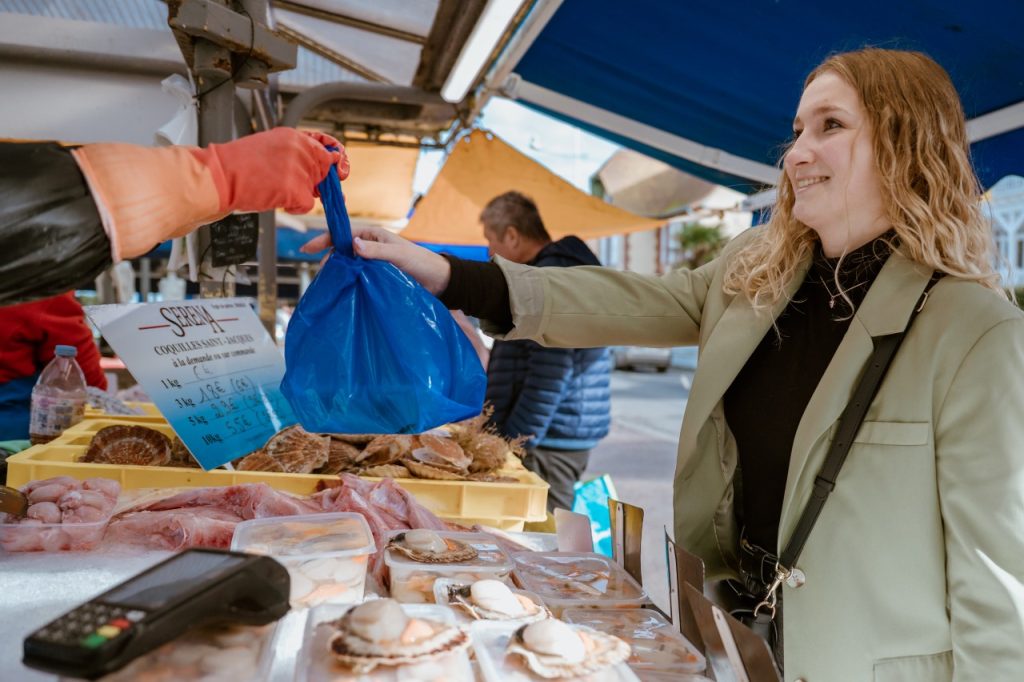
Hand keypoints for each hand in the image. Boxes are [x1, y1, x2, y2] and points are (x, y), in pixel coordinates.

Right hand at [192, 127, 349, 213]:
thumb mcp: (270, 147)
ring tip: (273, 189)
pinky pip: (308, 204)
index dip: (333, 162)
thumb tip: (320, 164)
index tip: (339, 169)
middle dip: (315, 183)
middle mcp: (300, 149)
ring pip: (314, 189)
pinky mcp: (296, 188)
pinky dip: (295, 208)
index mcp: (293, 136)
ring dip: (299, 195)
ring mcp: (300, 168)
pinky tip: (276, 200)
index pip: (326, 148)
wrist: (219, 177)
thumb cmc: (237, 166)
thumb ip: (295, 154)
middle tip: (292, 186)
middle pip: (324, 172)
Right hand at [301, 225, 451, 294]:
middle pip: (341, 251)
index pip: (343, 235)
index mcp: (374, 235)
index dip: (324, 240)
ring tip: (330, 284)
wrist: (439, 282)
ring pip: (348, 266)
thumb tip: (352, 244)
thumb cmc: (422, 263)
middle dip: (329, 260)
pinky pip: (357, 278)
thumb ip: (377, 250)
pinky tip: (341, 291)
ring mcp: (372, 264)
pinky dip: (348, 283)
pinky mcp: (376, 278)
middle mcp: (370, 247)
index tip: (307, 249)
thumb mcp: (399, 255)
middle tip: (322, 275)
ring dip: (338, 273)